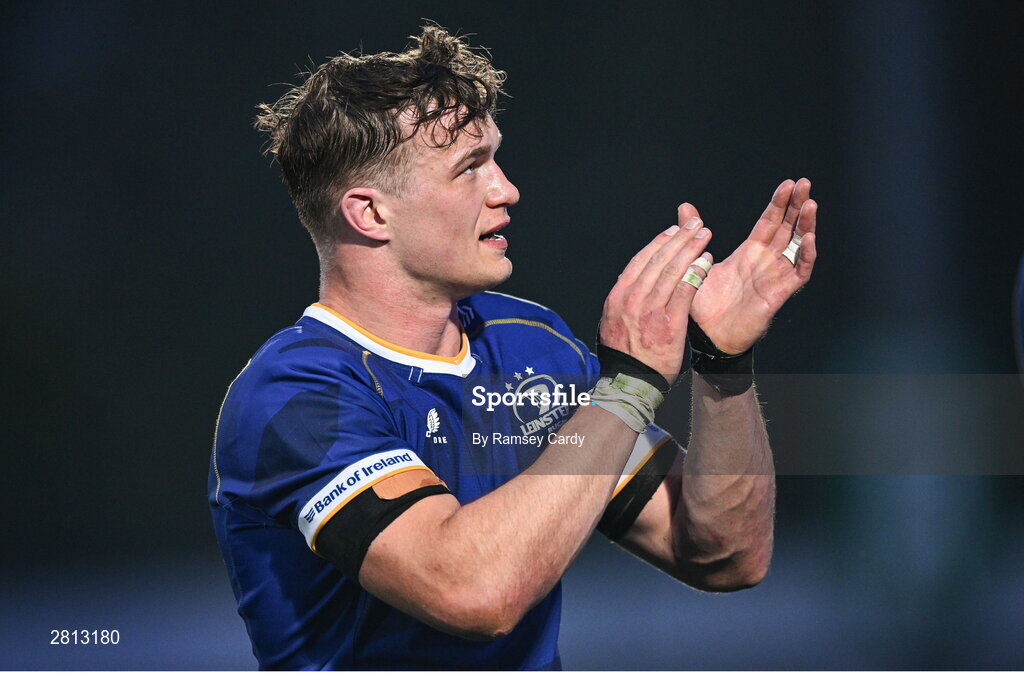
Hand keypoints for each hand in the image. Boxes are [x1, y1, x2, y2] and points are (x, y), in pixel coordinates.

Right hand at [599, 208, 713, 382]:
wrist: (631, 382)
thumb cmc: (625, 354)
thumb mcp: (612, 322)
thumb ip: (624, 301)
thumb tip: (631, 282)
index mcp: (618, 296)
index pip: (641, 260)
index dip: (659, 242)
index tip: (672, 230)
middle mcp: (633, 298)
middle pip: (659, 259)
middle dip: (679, 238)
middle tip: (694, 224)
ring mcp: (651, 309)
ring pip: (673, 269)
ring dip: (691, 248)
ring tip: (704, 235)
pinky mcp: (670, 322)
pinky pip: (686, 290)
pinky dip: (697, 272)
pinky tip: (707, 261)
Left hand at [688, 179, 817, 353]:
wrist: (708, 335)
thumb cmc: (705, 303)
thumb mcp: (697, 262)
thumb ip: (694, 235)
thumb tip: (685, 207)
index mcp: (750, 251)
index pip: (769, 221)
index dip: (779, 203)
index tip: (787, 183)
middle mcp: (766, 260)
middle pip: (788, 227)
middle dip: (797, 205)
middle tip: (805, 183)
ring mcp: (776, 275)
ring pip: (798, 245)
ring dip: (806, 225)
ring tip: (810, 204)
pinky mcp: (781, 292)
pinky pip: (799, 272)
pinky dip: (806, 255)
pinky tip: (808, 239)